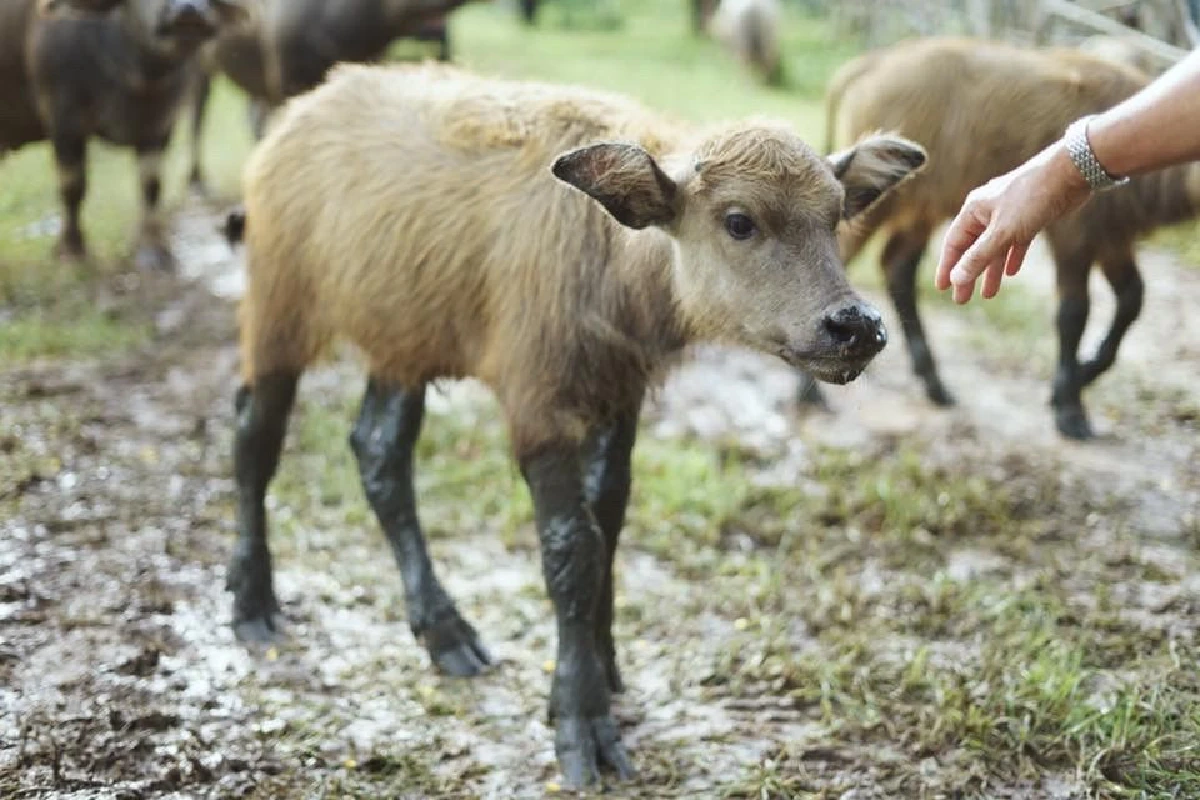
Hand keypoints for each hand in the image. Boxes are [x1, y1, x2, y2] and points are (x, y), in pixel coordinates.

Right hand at [935, 143, 1091, 302]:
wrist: (1070, 173)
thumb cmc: (1031, 198)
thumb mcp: (1002, 232)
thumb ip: (978, 257)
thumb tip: (956, 279)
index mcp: (974, 210)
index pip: (954, 243)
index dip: (947, 267)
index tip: (942, 288)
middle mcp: (988, 212)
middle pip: (973, 249)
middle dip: (968, 274)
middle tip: (962, 299)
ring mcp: (1009, 215)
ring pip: (995, 248)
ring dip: (991, 271)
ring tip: (988, 294)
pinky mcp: (1030, 218)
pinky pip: (1015, 242)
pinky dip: (1012, 257)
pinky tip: (1012, 272)